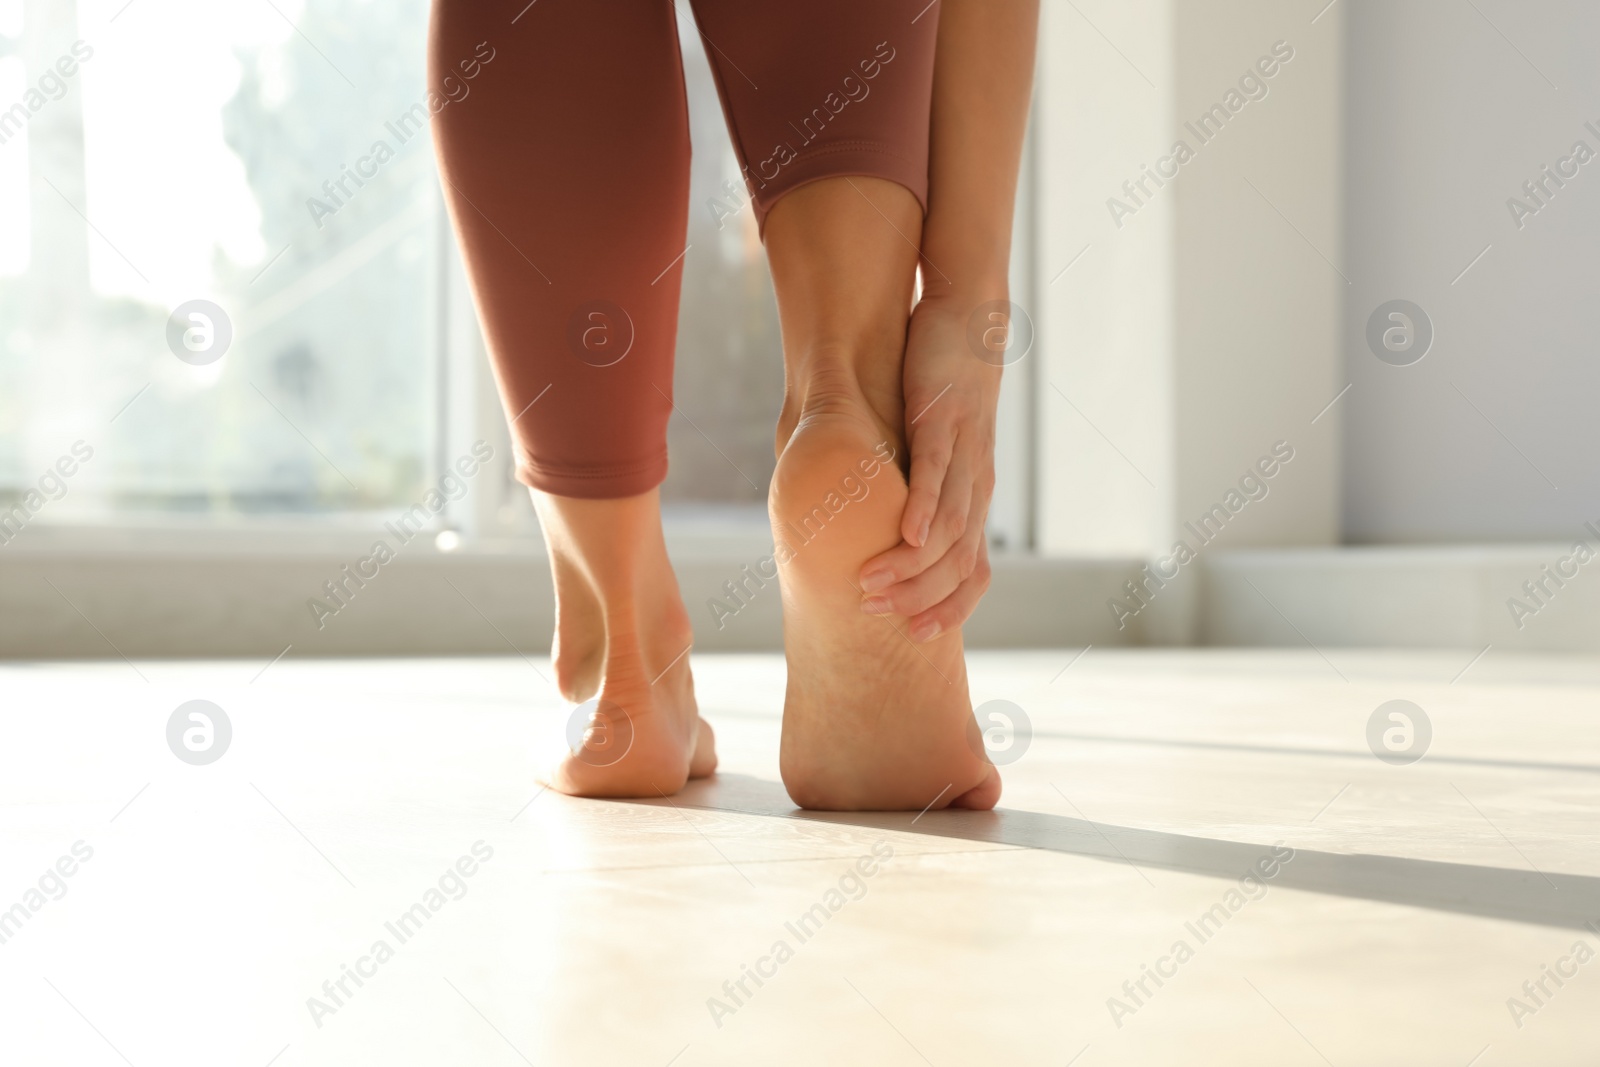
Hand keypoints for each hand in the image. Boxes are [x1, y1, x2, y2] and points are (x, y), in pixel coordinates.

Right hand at [858, 293, 1002, 641]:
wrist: (971, 320)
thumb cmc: (942, 386)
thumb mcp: (927, 448)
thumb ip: (906, 486)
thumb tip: (871, 519)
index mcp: (974, 495)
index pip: (974, 572)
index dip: (950, 609)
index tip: (914, 635)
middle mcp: (977, 483)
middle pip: (958, 562)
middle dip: (917, 596)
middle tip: (872, 611)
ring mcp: (964, 455)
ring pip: (947, 528)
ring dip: (910, 564)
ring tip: (871, 584)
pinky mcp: (945, 422)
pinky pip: (937, 474)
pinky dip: (923, 509)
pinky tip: (903, 534)